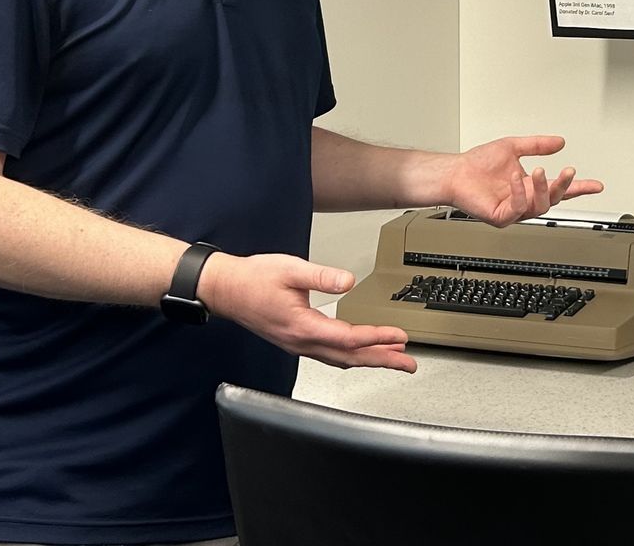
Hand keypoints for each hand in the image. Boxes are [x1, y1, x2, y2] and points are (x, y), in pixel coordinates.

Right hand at [198, 252, 416, 371]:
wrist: (225, 290)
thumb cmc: (253, 279)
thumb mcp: (290, 269)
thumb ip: (321, 277)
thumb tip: (348, 281)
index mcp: (303, 327)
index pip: (349, 338)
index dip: (377, 338)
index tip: (400, 336)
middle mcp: (302, 342)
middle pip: (350, 357)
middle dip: (382, 360)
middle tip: (408, 363)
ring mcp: (298, 345)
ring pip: (341, 359)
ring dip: (369, 360)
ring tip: (393, 358)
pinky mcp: (295, 341)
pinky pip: (330, 355)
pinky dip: (351, 356)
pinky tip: (360, 352)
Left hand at [439, 134, 603, 226]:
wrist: (455, 172)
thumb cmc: (477, 164)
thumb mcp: (513, 146)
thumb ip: (537, 145)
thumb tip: (559, 141)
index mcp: (530, 184)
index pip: (559, 188)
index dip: (579, 187)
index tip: (596, 185)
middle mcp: (525, 198)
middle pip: (555, 198)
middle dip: (564, 185)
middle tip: (569, 171)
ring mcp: (514, 209)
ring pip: (540, 205)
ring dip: (544, 188)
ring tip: (540, 170)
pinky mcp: (501, 215)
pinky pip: (519, 208)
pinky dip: (521, 192)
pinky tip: (517, 178)